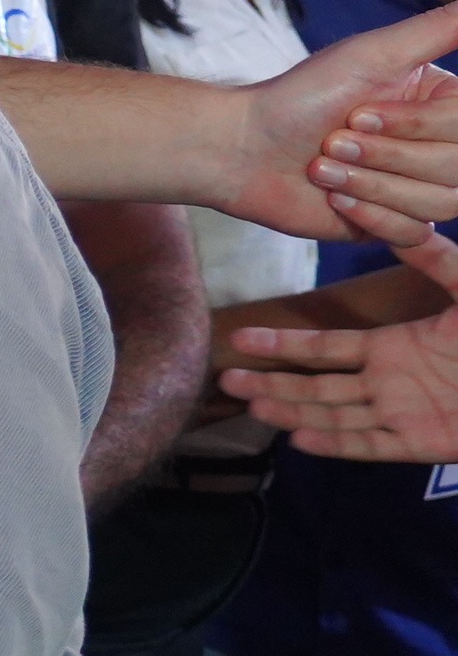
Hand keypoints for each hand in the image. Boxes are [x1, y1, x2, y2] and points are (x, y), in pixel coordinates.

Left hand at [224, 2, 457, 239]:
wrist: (242, 151)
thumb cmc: (301, 97)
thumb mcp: (373, 53)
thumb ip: (439, 29)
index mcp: (440, 103)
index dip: (413, 126)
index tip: (357, 113)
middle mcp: (438, 144)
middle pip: (456, 168)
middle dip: (385, 156)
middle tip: (332, 140)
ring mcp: (417, 186)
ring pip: (439, 204)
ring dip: (371, 184)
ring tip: (323, 167)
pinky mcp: (392, 222)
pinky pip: (413, 234)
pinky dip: (368, 216)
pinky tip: (332, 197)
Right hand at [224, 207, 457, 459]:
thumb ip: (428, 254)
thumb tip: (373, 208)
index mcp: (394, 347)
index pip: (327, 349)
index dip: (284, 345)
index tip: (243, 336)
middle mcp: (390, 383)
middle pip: (318, 385)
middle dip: (273, 382)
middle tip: (227, 377)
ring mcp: (405, 414)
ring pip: (336, 416)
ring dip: (295, 412)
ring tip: (254, 407)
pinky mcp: (425, 442)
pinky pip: (373, 446)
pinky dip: (339, 445)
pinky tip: (302, 440)